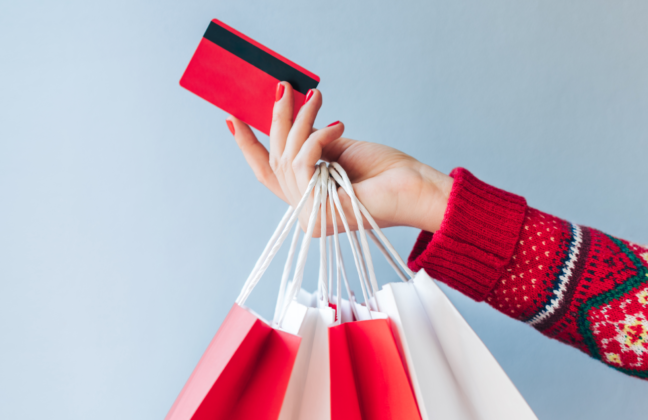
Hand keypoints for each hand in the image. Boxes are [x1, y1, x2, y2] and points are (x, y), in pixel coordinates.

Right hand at [228, 82, 452, 234]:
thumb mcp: (340, 148)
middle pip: (275, 159)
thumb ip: (311, 142)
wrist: (416, 188)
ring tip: (318, 98)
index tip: (232, 118)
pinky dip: (317, 138)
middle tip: (283, 87)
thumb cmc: (386, 171)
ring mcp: (309, 214)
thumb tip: (289, 121)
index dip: (248, 146)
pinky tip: (338, 125)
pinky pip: (304, 163)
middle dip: (277, 119)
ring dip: (300, 121)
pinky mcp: (317, 212)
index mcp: (308, 196)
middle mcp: (304, 209)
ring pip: (288, 157)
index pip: (267, 173)